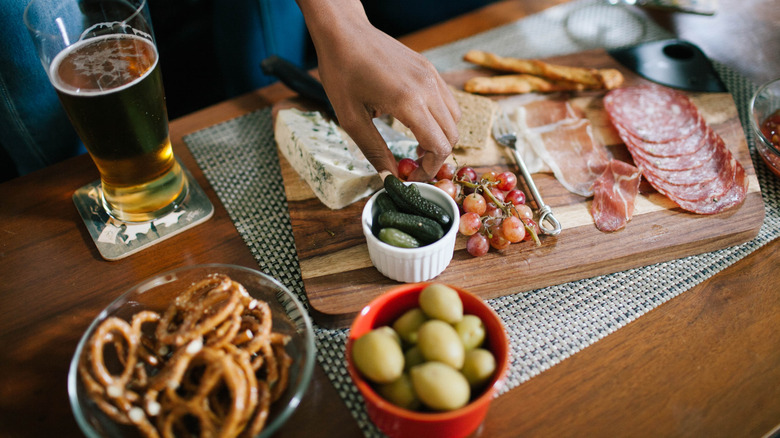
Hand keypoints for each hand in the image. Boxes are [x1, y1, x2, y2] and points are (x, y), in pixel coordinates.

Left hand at [297, 0, 459, 181]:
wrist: (344, 32)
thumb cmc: (342, 72)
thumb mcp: (351, 118)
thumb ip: (374, 150)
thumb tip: (388, 177)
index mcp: (408, 101)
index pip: (439, 146)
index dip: (429, 170)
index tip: (411, 177)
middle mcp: (427, 88)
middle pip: (452, 135)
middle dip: (436, 157)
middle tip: (413, 166)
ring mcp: (431, 76)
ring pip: (454, 118)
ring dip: (441, 137)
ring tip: (416, 145)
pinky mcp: (429, 69)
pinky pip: (447, 101)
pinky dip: (439, 119)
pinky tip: (416, 122)